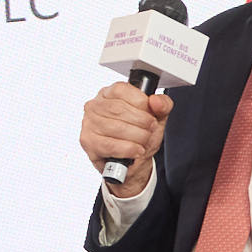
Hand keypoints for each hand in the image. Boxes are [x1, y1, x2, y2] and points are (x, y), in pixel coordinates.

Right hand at [79, 81, 172, 195]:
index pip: (121, 89)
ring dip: (137, 137)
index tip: (150, 112)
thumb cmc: (139, 135)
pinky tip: (136, 150)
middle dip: (142, 122)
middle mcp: (95, 106)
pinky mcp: (88, 142)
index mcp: (109, 94)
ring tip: (143, 141)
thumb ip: (163, 105)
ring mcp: (89, 124)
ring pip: (116, 128)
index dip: (140, 101)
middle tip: (150, 129)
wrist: (132, 162)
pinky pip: (111, 145)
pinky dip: (128, 149)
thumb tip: (156, 101)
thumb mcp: (156, 117)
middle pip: (119, 109)